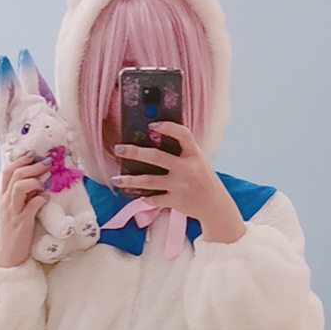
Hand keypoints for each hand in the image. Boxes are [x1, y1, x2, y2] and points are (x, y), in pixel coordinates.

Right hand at [0, 153, 48, 267]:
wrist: (8, 254)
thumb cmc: (15, 230)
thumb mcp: (16, 209)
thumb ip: (23, 195)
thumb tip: (38, 180)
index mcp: (4, 196)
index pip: (7, 171)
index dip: (20, 160)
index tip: (33, 154)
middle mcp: (6, 201)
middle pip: (14, 175)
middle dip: (31, 166)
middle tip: (46, 162)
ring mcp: (13, 212)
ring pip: (18, 187)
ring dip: (34, 181)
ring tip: (45, 183)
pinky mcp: (21, 224)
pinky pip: (30, 207)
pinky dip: (40, 200)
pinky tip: (47, 199)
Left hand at [112, 123, 244, 243]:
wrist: (214, 205)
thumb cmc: (202, 178)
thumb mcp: (198, 160)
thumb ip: (183, 151)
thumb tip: (156, 137)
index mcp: (194, 154)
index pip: (182, 135)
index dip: (168, 127)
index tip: (152, 124)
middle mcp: (186, 168)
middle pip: (156, 157)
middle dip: (135, 152)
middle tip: (119, 149)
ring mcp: (179, 186)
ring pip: (149, 181)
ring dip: (130, 180)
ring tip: (116, 179)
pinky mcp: (175, 201)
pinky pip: (154, 198)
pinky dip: (145, 198)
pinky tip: (137, 195)